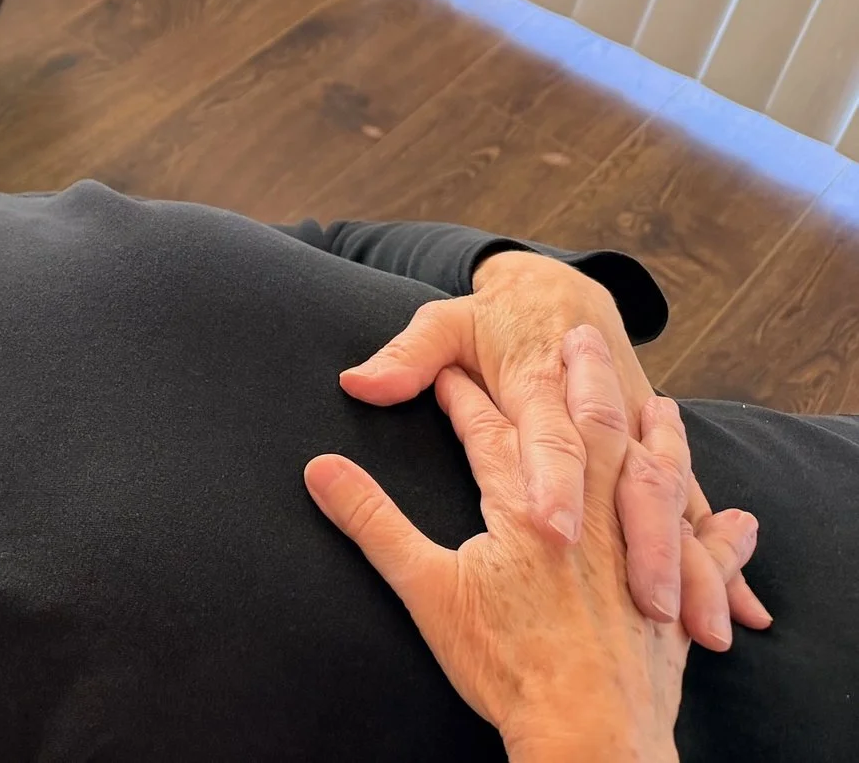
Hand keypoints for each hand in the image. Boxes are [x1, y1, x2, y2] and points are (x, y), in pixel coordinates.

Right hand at [307, 326, 689, 762]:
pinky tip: (737, 521)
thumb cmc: (503, 661)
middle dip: (579, 376)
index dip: (464, 396)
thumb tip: (319, 468)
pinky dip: (721, 534)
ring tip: (662, 404)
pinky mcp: (667, 596)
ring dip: (657, 435)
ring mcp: (634, 552)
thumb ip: (372, 520)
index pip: (490, 430)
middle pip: (585, 426)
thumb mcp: (423, 587)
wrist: (583, 732)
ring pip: (651, 474)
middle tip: (577, 332)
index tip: (448, 370)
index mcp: (524, 505)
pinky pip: (706, 552)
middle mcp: (587, 515)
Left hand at [342, 250, 768, 645]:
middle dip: (642, 543)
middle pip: (629, 480)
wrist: (563, 292)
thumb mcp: (443, 326)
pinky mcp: (659, 465)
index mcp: (544, 390)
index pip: (549, 438)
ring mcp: (637, 444)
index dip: (551, 480)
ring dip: (691, 561)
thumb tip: (355, 384)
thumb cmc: (495, 319)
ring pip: (677, 506)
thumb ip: (405, 359)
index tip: (551, 529)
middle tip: (645, 604)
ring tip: (699, 624)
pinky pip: (699, 517)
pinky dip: (723, 563)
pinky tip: (740, 614)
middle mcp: (600, 421)